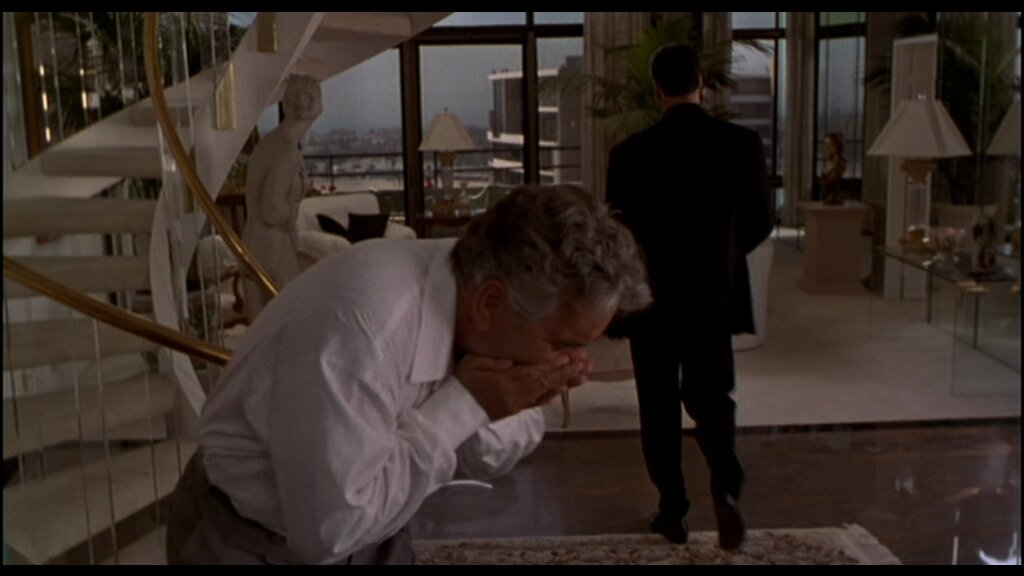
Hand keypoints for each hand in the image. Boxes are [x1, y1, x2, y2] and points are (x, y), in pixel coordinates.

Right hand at [455, 353, 586, 420]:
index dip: (553, 364)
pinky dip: (551, 396)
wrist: (455, 410)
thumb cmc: (463, 382)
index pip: (534, 369)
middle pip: (545, 380)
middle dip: (566, 372)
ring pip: (545, 391)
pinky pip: (537, 403)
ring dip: (564, 383)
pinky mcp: (515, 409)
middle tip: (585, 365)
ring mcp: (517, 402)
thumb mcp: (473, 362)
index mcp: (506, 378)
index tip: (569, 357)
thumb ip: (494, 360)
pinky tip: (562, 391)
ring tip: (582, 377)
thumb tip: (513, 360)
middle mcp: (516, 392)